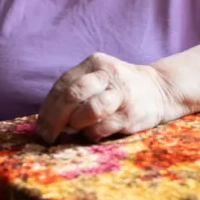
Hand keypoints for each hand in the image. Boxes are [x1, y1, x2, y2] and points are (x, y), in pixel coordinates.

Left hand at [36, 52, 178, 143]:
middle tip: (48, 136)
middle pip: (73, 96)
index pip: (63, 84)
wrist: (159, 90)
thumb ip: (75, 91)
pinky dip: (92, 134)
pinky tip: (94, 132)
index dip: (48, 108)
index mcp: (95, 63)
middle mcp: (108, 74)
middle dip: (55, 119)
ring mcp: (121, 94)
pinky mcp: (131, 114)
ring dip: (77, 125)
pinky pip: (102, 128)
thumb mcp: (98, 77)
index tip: (41, 126)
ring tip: (77, 129)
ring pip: (89, 111)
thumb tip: (47, 120)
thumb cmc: (119, 87)